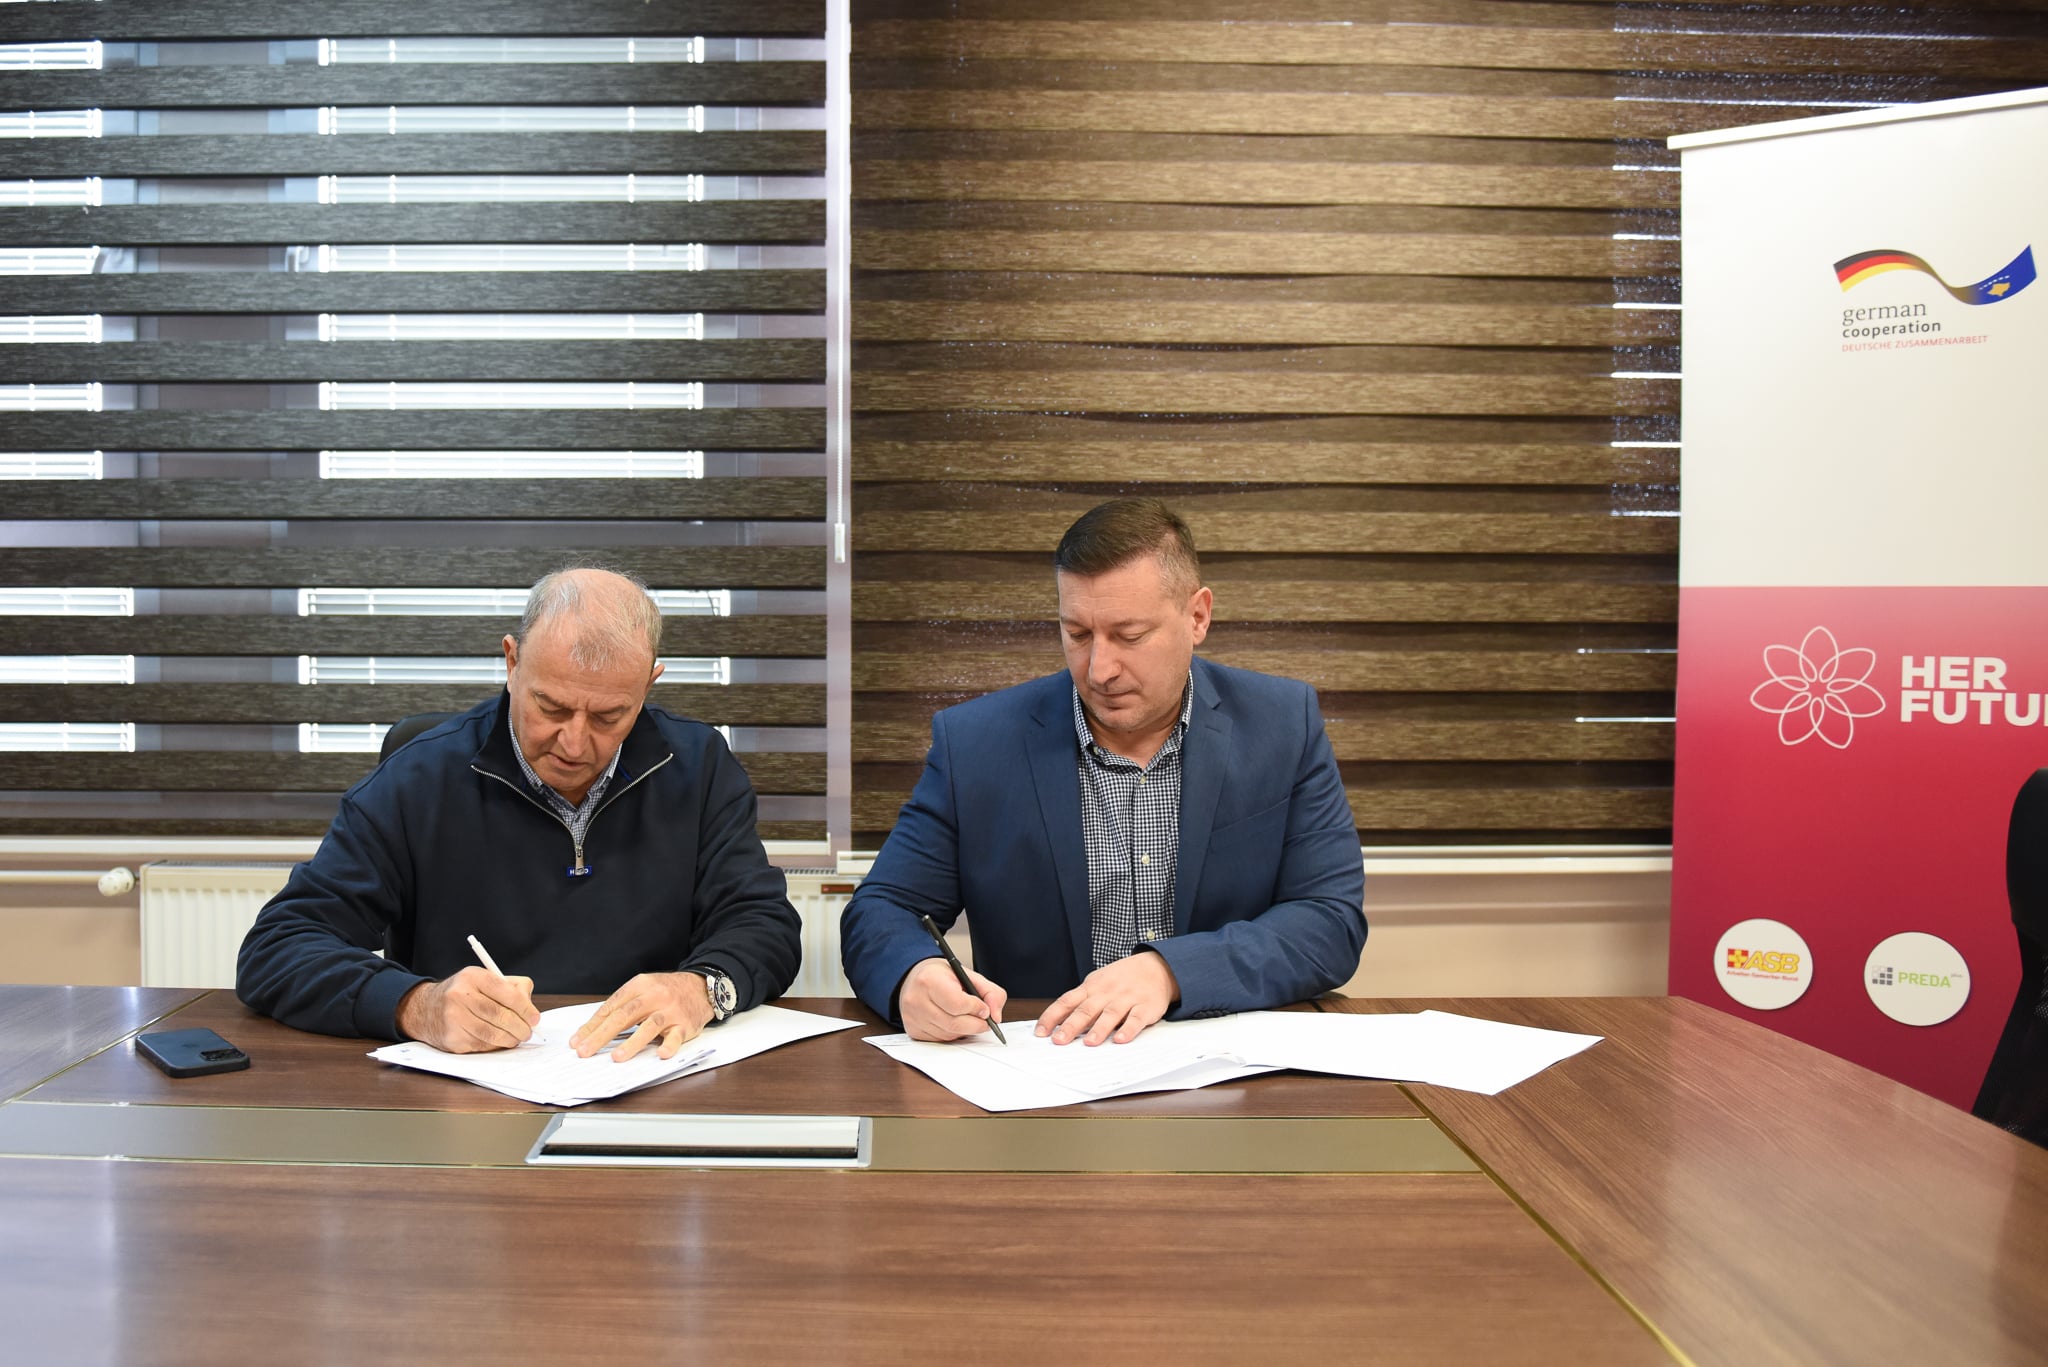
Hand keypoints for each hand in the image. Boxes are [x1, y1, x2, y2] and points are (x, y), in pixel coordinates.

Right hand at [395, 967, 538, 1052]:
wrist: (425, 1009)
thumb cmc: (463, 994)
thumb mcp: (484, 980)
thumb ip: (512, 988)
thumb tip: (531, 1011)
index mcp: (472, 977)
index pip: (506, 993)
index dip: (525, 1008)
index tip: (535, 1018)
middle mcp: (460, 996)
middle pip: (500, 1015)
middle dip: (520, 1027)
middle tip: (528, 1032)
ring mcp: (453, 1018)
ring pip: (492, 1034)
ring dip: (510, 1039)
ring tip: (516, 1038)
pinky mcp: (451, 1038)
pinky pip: (481, 1045)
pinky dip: (494, 1045)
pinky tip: (498, 1041)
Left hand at [569, 972, 713, 1061]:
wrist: (701, 987)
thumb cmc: (667, 992)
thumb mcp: (643, 990)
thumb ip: (622, 1007)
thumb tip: (592, 1031)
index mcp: (639, 986)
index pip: (611, 1007)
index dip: (592, 1025)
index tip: (577, 1041)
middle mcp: (654, 996)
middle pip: (625, 1015)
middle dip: (602, 1035)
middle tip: (585, 1051)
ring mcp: (671, 1010)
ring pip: (649, 1025)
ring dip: (632, 1042)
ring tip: (617, 1057)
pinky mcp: (685, 1024)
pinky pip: (677, 1036)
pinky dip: (669, 1045)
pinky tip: (661, 1054)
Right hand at [899, 957, 1007, 1042]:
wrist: (914, 979)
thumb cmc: (942, 977)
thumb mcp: (968, 975)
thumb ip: (990, 992)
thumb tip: (996, 1016)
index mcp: (930, 980)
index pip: (957, 1003)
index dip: (976, 1008)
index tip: (984, 1009)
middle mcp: (917, 999)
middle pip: (954, 1023)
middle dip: (975, 1024)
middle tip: (984, 1020)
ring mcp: (913, 1017)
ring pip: (949, 1034)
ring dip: (965, 1030)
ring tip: (968, 1018)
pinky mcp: (913, 1031)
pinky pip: (940, 1040)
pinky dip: (953, 1034)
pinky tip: (954, 1022)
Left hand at [1037, 952, 1178, 1045]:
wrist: (1156, 967)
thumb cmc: (1121, 979)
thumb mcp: (1098, 984)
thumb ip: (1081, 1001)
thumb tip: (1058, 1024)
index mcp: (1091, 987)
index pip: (1067, 1001)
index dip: (1052, 1016)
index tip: (1040, 1032)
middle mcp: (1107, 993)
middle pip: (1086, 1010)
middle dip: (1071, 1026)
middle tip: (1059, 1041)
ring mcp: (1127, 998)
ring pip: (1110, 1014)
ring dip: (1099, 1029)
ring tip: (1089, 1043)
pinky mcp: (1146, 1006)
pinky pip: (1136, 1019)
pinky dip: (1128, 1029)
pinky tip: (1121, 1039)